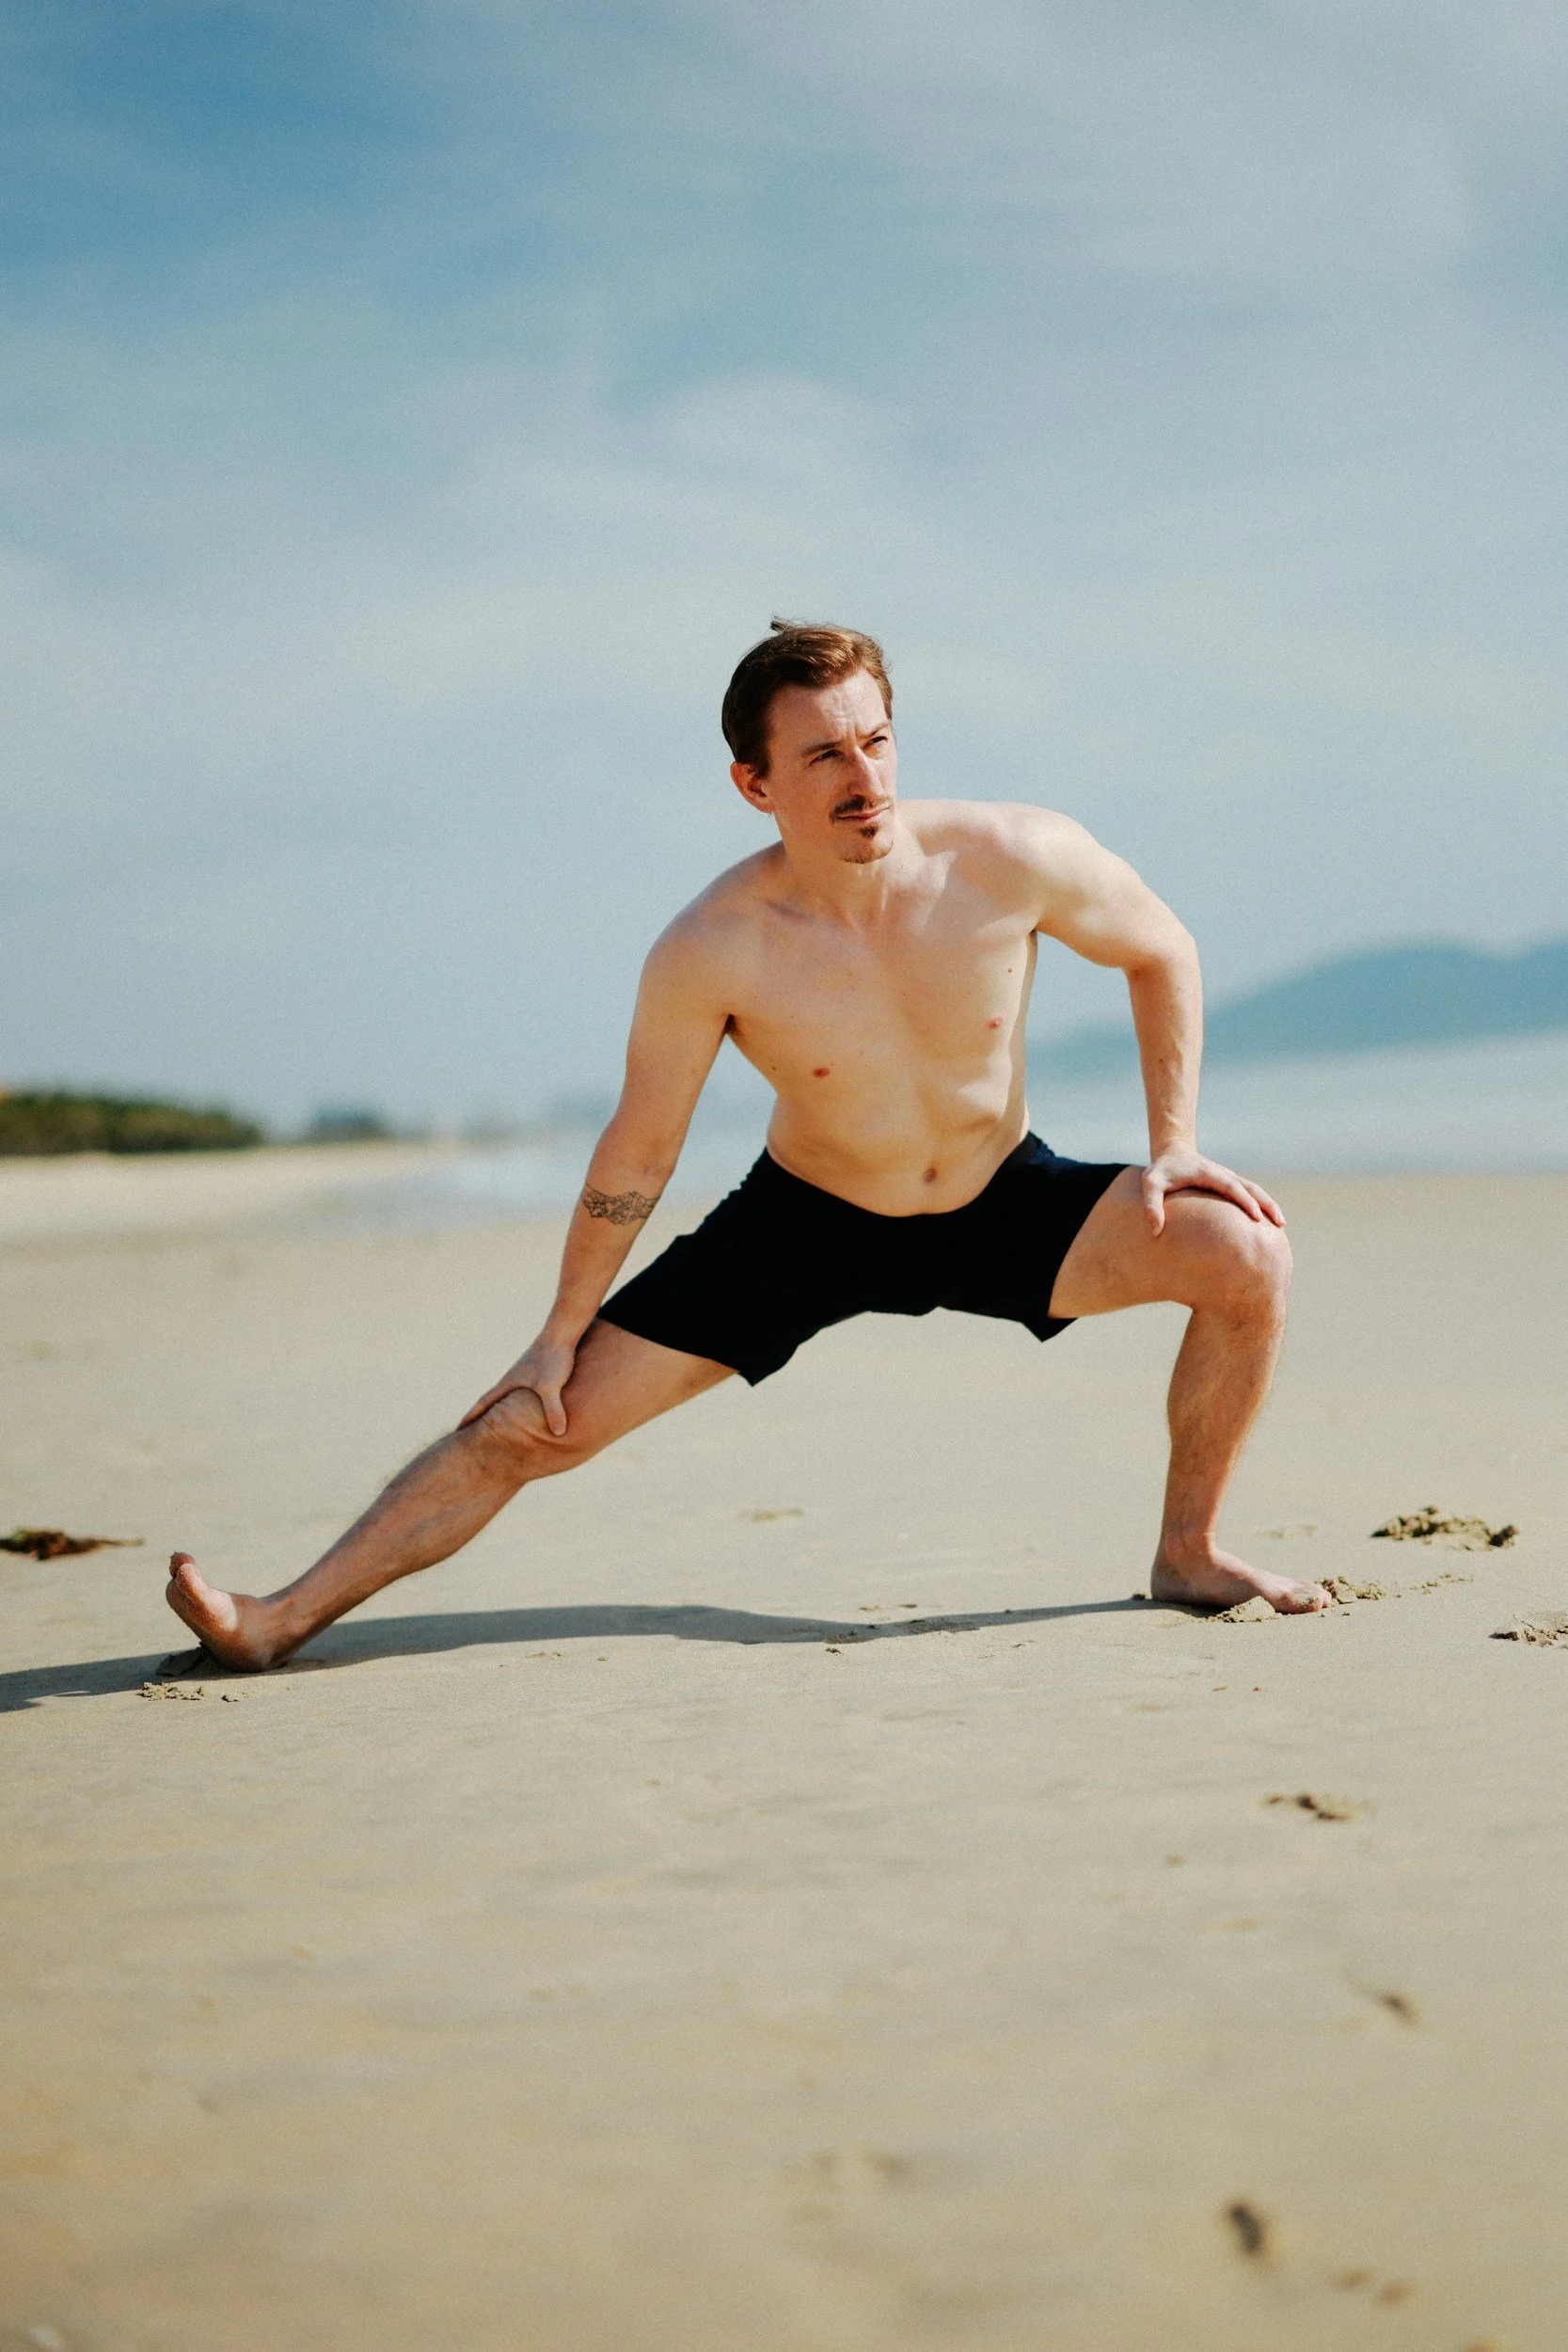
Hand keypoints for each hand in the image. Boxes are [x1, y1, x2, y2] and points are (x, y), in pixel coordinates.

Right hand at [458, 1331, 578, 1436]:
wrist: (563, 1332)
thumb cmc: (553, 1358)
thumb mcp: (550, 1386)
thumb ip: (552, 1409)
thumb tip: (558, 1433)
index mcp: (508, 1383)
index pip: (484, 1403)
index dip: (471, 1417)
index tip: (458, 1431)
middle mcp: (513, 1379)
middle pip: (491, 1401)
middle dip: (481, 1416)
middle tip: (470, 1432)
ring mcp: (525, 1375)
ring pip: (507, 1396)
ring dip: (499, 1409)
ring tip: (496, 1423)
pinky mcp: (539, 1372)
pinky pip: (524, 1393)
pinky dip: (519, 1404)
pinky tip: (526, 1408)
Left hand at [1141, 1148, 1283, 1236]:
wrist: (1173, 1153)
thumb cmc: (1162, 1170)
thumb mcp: (1150, 1184)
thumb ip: (1151, 1205)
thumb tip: (1155, 1230)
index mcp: (1209, 1174)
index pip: (1232, 1186)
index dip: (1245, 1200)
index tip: (1257, 1216)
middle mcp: (1223, 1174)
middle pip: (1251, 1187)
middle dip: (1266, 1204)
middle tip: (1280, 1223)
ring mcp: (1228, 1178)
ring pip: (1255, 1189)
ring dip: (1269, 1204)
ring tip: (1281, 1224)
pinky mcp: (1229, 1183)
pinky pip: (1250, 1193)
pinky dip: (1262, 1203)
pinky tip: (1269, 1219)